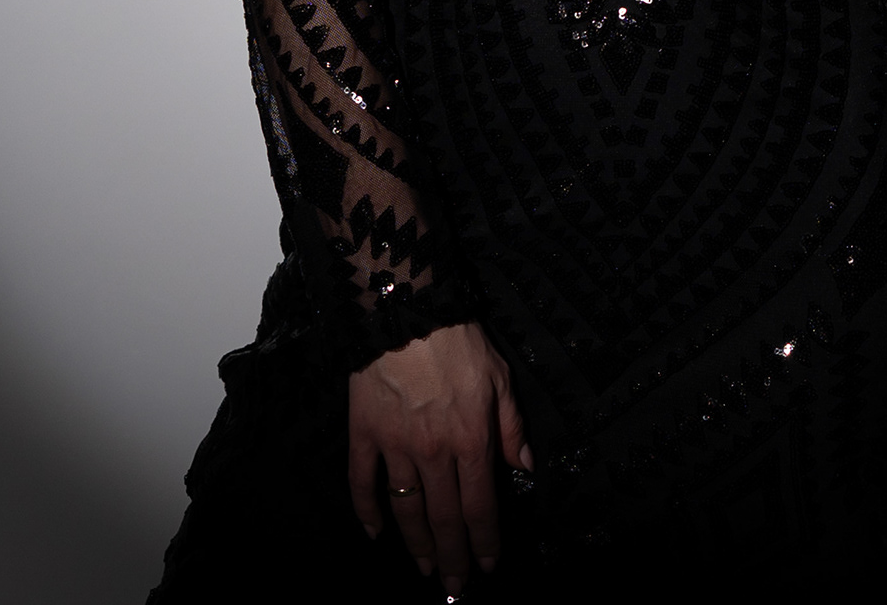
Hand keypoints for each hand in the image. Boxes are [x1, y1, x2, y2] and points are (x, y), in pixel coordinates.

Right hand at [348, 321, 529, 596]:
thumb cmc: (457, 341)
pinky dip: (366, 512)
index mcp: (470, 441)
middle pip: (444, 520)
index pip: (480, 507)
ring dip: (416, 546)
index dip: (485, 542)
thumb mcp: (500, 379)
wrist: (405, 310)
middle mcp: (433, 453)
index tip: (487, 566)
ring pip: (405, 510)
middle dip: (452, 558)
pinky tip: (375, 533)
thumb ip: (512, 428)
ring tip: (425, 569)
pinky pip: (362, 482)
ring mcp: (395, 447)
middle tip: (454, 588)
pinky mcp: (364, 434)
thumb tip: (524, 468)